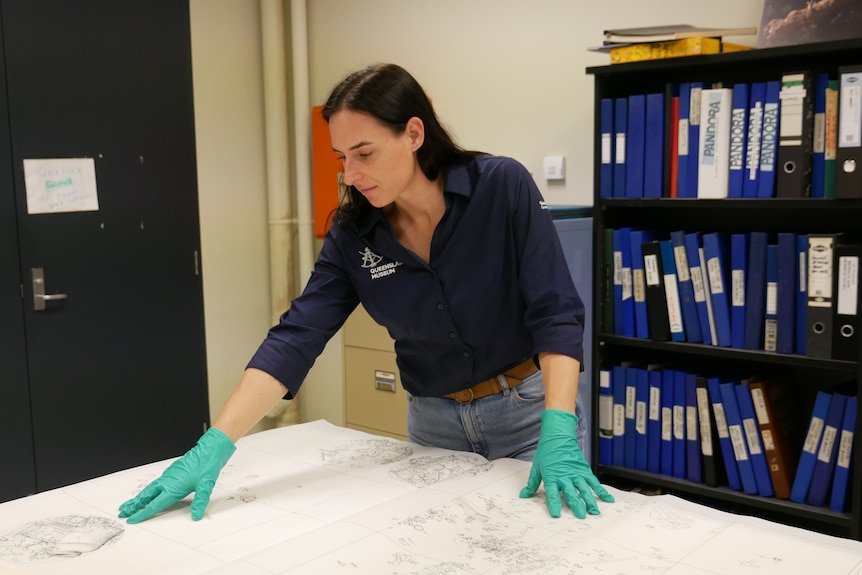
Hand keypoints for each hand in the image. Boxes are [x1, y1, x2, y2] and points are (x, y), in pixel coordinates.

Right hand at [118, 427, 235, 523]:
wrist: (210, 448)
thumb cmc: (208, 465)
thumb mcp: (206, 485)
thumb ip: (200, 501)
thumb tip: (196, 515)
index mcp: (173, 487)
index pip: (155, 504)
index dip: (143, 513)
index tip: (132, 520)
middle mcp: (168, 481)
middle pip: (146, 496)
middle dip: (134, 505)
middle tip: (122, 512)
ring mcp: (169, 476)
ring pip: (150, 489)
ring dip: (139, 498)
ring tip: (129, 504)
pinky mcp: (172, 472)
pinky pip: (156, 484)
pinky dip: (148, 491)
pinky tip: (148, 493)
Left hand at [519, 409, 614, 517]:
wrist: (558, 437)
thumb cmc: (546, 452)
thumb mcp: (536, 467)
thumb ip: (532, 483)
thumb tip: (524, 495)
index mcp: (552, 477)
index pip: (552, 494)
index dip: (554, 505)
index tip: (556, 515)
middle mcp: (565, 477)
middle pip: (571, 493)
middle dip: (576, 506)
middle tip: (581, 517)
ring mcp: (576, 474)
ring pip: (584, 489)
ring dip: (590, 501)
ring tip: (594, 512)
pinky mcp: (584, 470)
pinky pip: (594, 482)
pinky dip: (601, 491)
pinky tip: (608, 499)